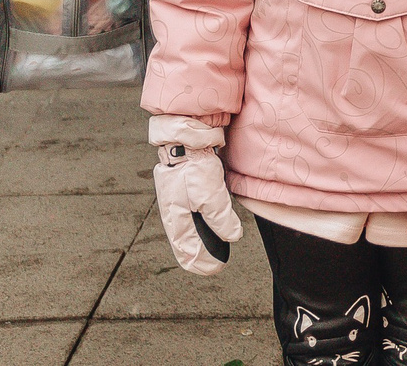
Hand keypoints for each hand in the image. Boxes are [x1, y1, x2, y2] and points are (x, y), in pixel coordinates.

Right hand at [153, 147, 241, 274]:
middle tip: (215, 264)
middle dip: (201, 254)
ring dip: (202, 238)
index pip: (186, 250)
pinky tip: (211, 221)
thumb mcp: (211, 196)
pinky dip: (203, 221)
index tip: (215, 268)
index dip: (201, 262)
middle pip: (186, 242)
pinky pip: (193, 212)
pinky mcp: (185, 189)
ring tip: (216, 245)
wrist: (187, 138)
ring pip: (189, 227)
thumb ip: (221, 219)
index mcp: (175, 219)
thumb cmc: (194, 166)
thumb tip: (231, 236)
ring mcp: (178, 201)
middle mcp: (174, 213)